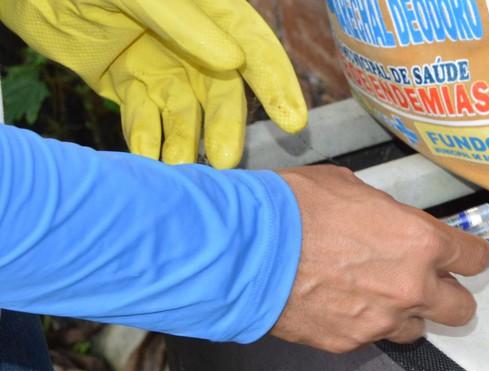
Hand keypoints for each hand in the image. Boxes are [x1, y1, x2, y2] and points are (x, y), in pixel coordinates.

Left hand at [0, 0, 306, 167]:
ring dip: (184, 141)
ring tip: (177, 169)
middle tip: (226, 161)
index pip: (252, 44)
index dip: (277, 82)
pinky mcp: (128, 82)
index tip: (292, 121)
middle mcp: (191, 37)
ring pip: (185, 110)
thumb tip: (231, 59)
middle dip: (224, 127)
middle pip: (222, 89)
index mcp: (206, 7)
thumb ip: (181, 21)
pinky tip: (145, 157)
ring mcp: (160, 60)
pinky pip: (145, 116)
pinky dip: (147, 138)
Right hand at [270, 165, 488, 352]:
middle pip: (462, 308)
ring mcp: (383, 320)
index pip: (474, 258)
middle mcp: (412, 286)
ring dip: (407, 313)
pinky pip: (373, 338)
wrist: (245, 249)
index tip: (466, 257)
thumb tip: (394, 221)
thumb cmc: (292, 209)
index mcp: (420, 241)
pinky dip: (366, 324)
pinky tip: (342, 303)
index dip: (470, 256)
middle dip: (450, 295)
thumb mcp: (352, 189)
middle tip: (432, 284)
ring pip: (418, 329)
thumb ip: (389, 214)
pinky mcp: (352, 342)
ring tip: (377, 293)